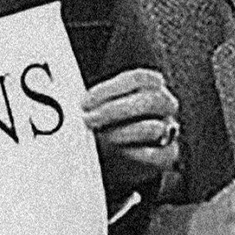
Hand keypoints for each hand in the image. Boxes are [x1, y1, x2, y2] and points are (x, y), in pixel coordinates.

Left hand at [82, 68, 179, 183]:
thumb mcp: (101, 108)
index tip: (85, 101)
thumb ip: (93, 102)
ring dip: (123, 133)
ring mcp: (169, 129)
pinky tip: (120, 153)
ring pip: (154, 127)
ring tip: (102, 138)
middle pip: (150, 100)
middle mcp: (164, 104)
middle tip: (89, 119)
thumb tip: (65, 100)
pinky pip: (161, 154)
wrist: (119, 157)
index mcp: (150, 86)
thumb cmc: (107, 124)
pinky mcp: (169, 154)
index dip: (111, 88)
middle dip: (115, 110)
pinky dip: (139, 154)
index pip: (139, 78)